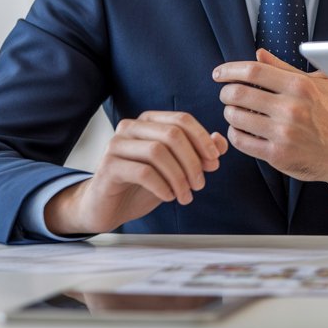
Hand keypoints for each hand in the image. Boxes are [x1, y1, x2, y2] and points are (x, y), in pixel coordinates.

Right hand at [45, 112, 227, 235]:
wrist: (107, 207)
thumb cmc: (144, 185)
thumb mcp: (176, 168)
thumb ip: (199, 153)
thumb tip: (220, 142)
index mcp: (148, 121)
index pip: (182, 120)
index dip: (202, 139)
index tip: (215, 162)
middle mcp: (130, 127)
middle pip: (172, 134)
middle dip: (193, 160)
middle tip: (200, 184)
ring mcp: (116, 145)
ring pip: (157, 151)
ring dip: (179, 176)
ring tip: (186, 195)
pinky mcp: (107, 167)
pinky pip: (142, 171)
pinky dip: (162, 185)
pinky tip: (169, 197)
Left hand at [212, 48, 327, 186]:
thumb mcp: (319, 83)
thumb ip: (285, 68)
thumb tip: (258, 55)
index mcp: (299, 86)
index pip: (253, 71)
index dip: (230, 70)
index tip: (219, 73)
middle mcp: (290, 108)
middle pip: (238, 94)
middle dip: (225, 92)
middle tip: (227, 93)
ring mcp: (283, 133)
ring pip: (236, 118)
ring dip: (230, 113)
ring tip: (236, 112)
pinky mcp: (277, 155)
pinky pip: (241, 141)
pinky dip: (235, 133)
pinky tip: (242, 129)